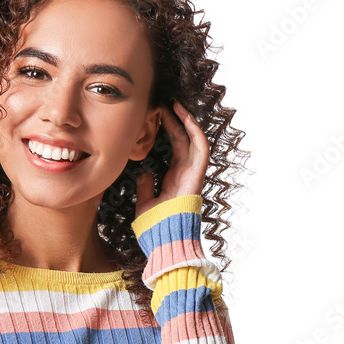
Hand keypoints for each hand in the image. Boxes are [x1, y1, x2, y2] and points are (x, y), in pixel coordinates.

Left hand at [135, 101, 209, 219]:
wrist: (165, 240)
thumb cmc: (156, 227)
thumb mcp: (144, 204)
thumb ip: (144, 187)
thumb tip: (143, 171)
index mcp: (173, 178)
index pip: (173, 148)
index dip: (168, 131)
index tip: (157, 116)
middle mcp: (184, 174)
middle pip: (183, 140)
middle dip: (175, 121)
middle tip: (165, 104)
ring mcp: (192, 174)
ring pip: (193, 141)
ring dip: (187, 122)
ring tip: (176, 105)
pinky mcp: (197, 176)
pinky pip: (201, 150)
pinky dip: (195, 133)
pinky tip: (186, 119)